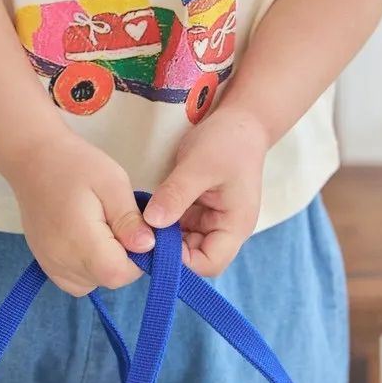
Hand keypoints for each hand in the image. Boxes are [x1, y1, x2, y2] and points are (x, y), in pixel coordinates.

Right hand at [8, 128, 154, 295]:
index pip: (118, 274)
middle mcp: (61, 261)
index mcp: (79, 240)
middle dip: (123, 257)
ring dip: (106, 263)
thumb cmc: (75, 164)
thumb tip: (147, 247)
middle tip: (118, 221)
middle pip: (107, 280)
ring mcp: (50, 265)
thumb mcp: (112, 182)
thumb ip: (129, 218)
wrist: (33, 159)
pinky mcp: (45, 264)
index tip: (136, 231)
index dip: (138, 259)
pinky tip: (88, 240)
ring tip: (102, 227)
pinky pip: (76, 281)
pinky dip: (89, 268)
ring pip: (93, 282)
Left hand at [143, 107, 268, 276]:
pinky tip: (147, 212)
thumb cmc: (227, 141)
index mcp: (235, 226)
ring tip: (140, 222)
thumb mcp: (199, 165)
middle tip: (140, 234)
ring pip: (184, 243)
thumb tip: (151, 224)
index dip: (181, 262)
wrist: (241, 119)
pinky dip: (165, 222)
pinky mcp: (200, 208)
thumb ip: (176, 194)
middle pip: (195, 257)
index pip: (209, 263)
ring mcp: (212, 219)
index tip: (152, 244)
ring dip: (164, 235)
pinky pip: (180, 225)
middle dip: (168, 249)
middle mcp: (225, 229)